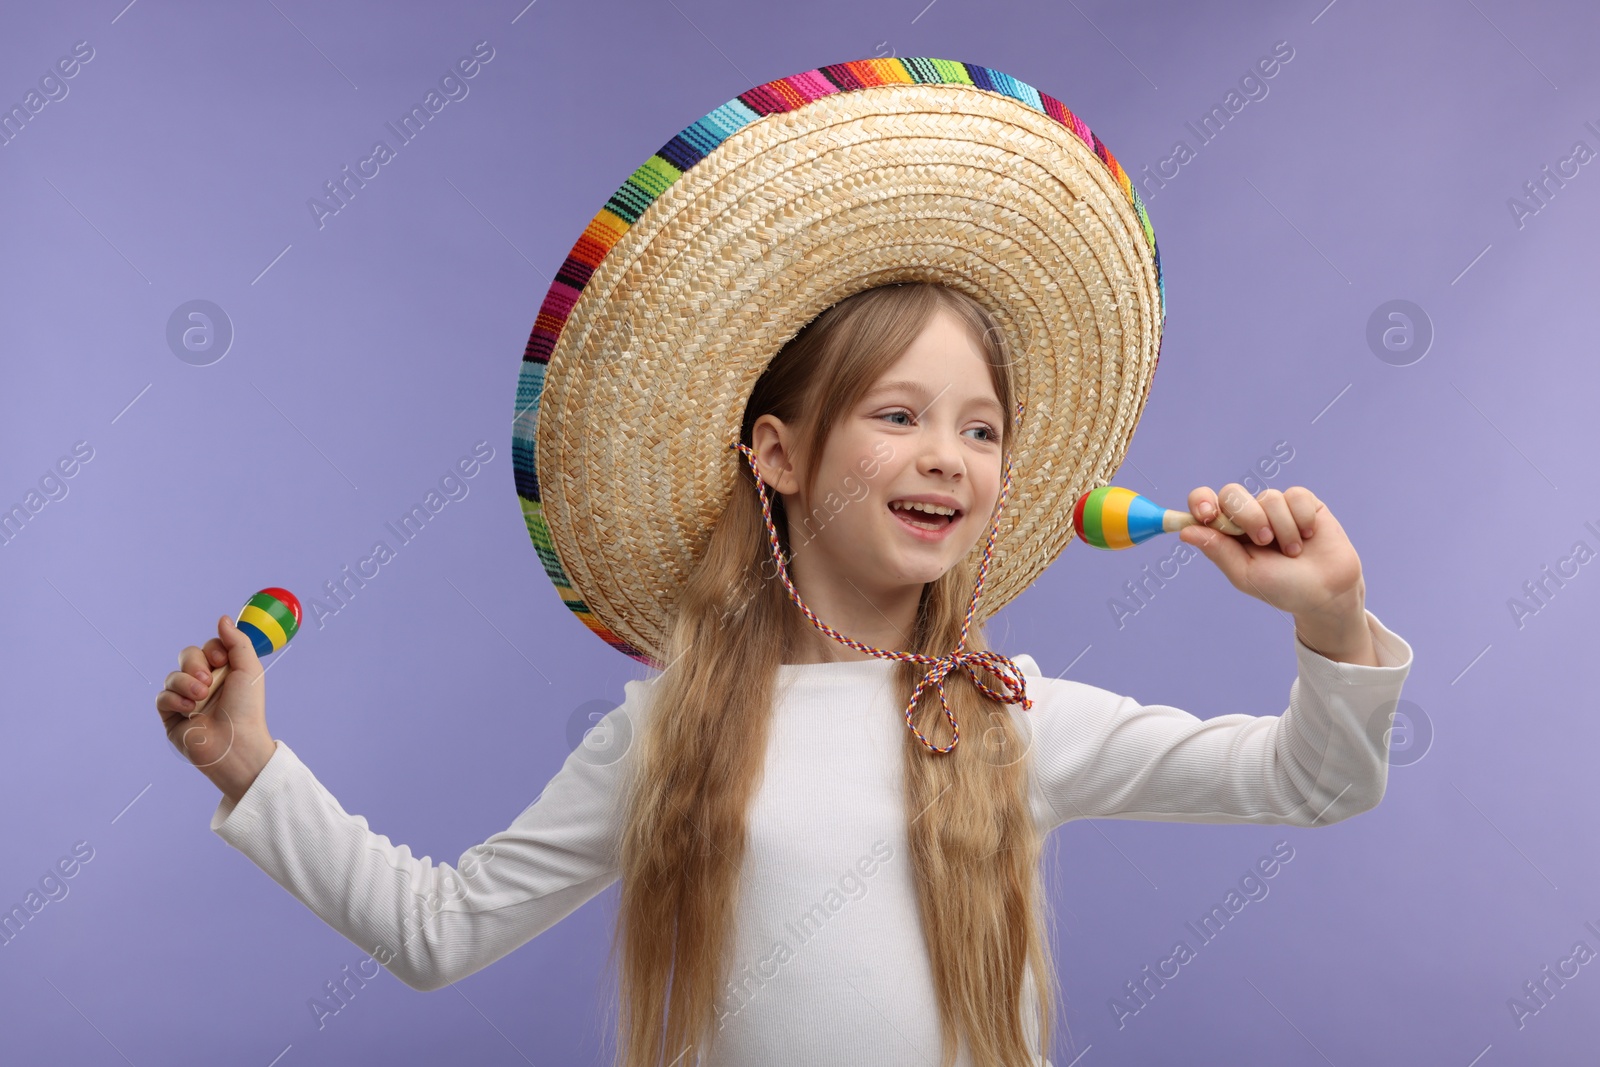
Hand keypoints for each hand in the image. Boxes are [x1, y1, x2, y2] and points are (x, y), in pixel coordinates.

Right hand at [156, 614, 276, 802]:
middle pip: (186, 656)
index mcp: (224, 672)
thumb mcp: (250, 670)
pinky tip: (190, 711)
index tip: (220, 660)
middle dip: (195, 664)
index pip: (207, 647)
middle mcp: (205, 683)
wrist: (235, 744)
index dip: (211, 649)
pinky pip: (162, 696)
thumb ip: (237, 642)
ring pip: (173, 675)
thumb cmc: (247, 709)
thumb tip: (223, 618)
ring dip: (186, 684)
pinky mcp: (172, 716)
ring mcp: (187, 699)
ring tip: (201, 698)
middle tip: (207, 681)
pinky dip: (175, 700)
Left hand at [1177, 484, 1364, 621]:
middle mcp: (1248, 515)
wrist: (1327, 592)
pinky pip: (1296, 495)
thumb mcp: (1246, 575)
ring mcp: (1275, 507)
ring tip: (1293, 551)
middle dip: (1247, 516)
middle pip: (1232, 493)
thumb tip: (1185, 531)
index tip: (1207, 514)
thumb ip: (1218, 551)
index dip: (1201, 501)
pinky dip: (1302, 519)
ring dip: (1282, 528)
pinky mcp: (1304, 503)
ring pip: (1269, 496)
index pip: (1204, 503)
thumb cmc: (1283, 588)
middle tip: (1263, 541)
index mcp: (1227, 532)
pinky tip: (1308, 536)